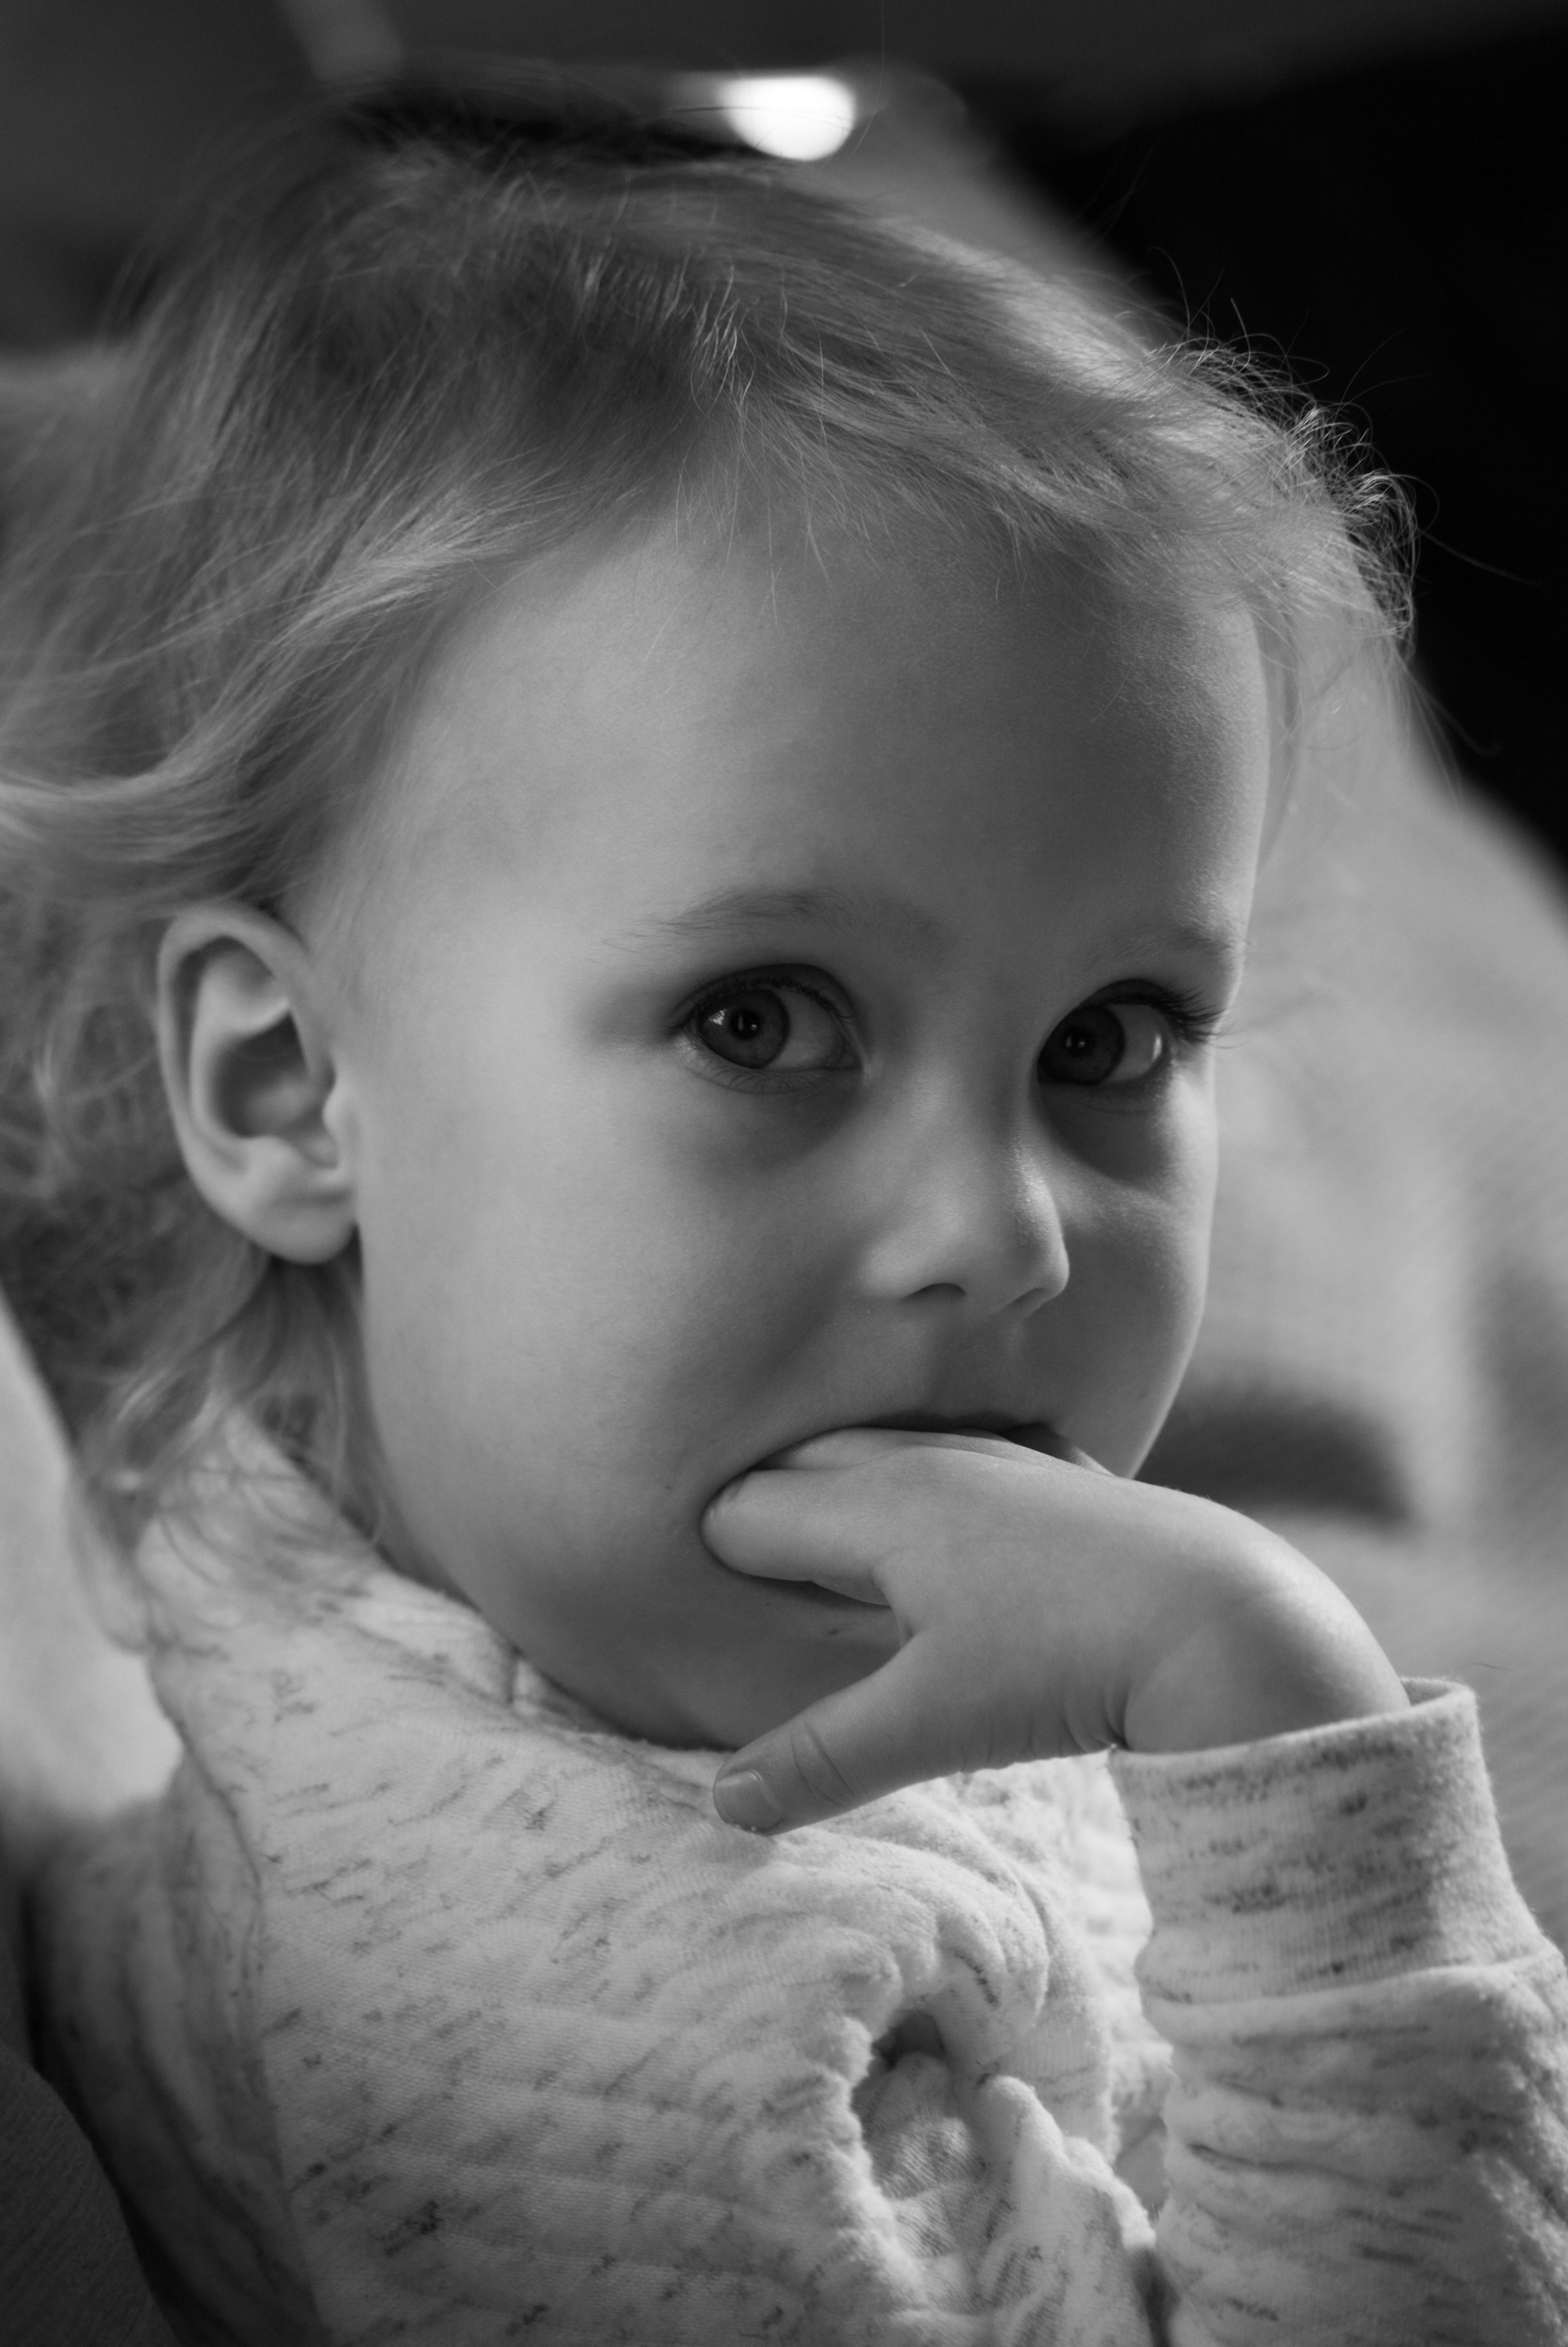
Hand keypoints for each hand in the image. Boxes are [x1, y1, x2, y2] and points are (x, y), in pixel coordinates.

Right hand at [703, 1428, 1406, 1830]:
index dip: (722, 1572)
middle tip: (768, 1608)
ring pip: (883, 1452)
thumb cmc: (1066, 1662)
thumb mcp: (934, 1721)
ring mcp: (998, 1458)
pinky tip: (964, 1540)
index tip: (724, 1627)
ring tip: (849, 1577)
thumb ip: (822, 1757)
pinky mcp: (1059, 1474)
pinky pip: (968, 1456)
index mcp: (877, 1505)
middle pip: (801, 1466)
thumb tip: (722, 1801)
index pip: (744, 1513)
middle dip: (770, 1524)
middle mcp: (928, 1461)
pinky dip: (938, 1486)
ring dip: (849, 1499)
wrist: (1225, 1617)